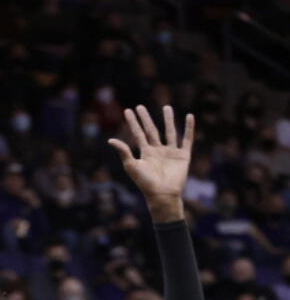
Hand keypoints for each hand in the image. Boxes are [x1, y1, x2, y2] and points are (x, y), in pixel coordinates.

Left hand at [107, 105, 193, 220]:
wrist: (162, 194)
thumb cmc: (145, 183)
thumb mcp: (132, 166)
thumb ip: (124, 152)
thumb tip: (110, 140)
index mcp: (145, 153)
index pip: (138, 133)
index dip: (133, 122)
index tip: (128, 111)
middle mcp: (157, 150)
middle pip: (151, 130)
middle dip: (146, 119)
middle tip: (140, 106)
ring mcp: (171, 152)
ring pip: (170, 132)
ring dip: (168, 119)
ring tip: (166, 107)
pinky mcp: (183, 155)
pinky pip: (187, 139)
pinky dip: (189, 128)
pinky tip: (189, 116)